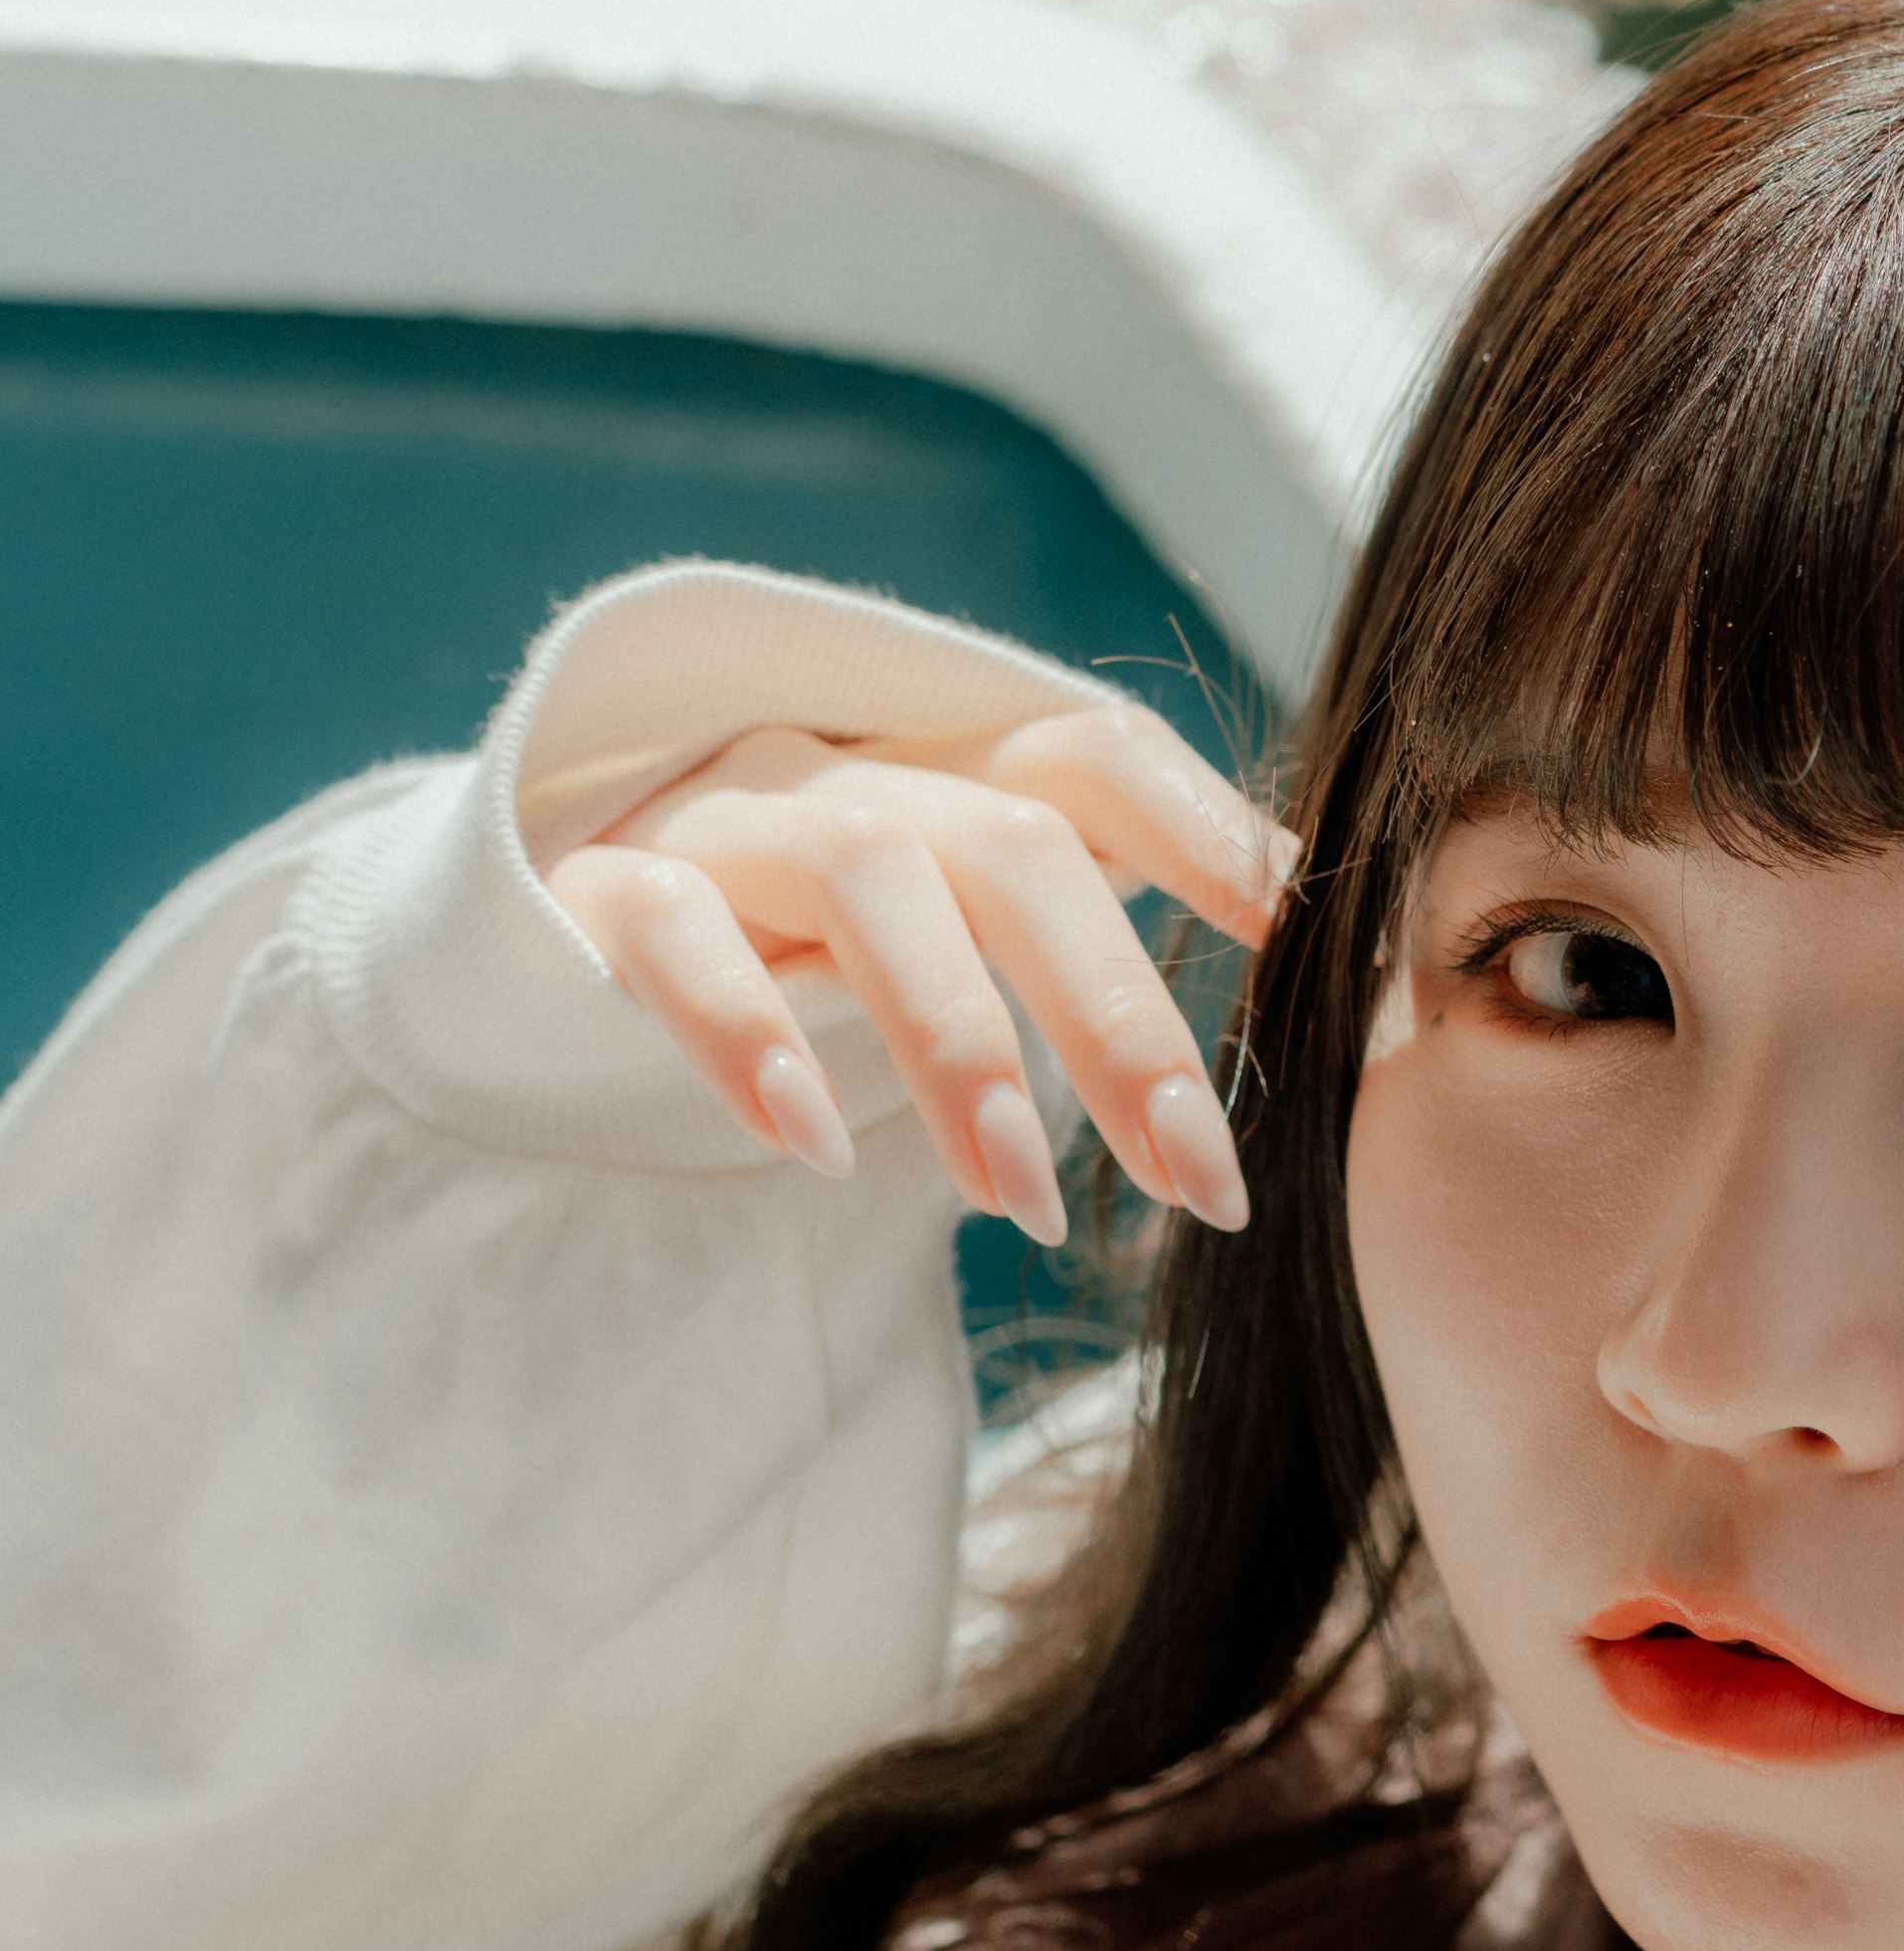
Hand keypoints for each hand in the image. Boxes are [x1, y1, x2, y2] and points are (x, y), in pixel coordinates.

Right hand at [541, 702, 1286, 1240]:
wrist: (541, 930)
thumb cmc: (797, 944)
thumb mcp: (947, 924)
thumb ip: (1090, 936)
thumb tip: (1316, 974)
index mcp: (950, 771)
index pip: (1091, 750)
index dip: (1200, 821)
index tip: (1294, 934)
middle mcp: (848, 769)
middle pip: (1011, 846)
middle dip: (1119, 1015)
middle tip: (1196, 1176)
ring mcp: (717, 817)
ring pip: (863, 875)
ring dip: (959, 1041)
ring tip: (1021, 1200)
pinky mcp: (591, 888)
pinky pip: (673, 931)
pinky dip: (749, 1033)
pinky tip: (816, 1147)